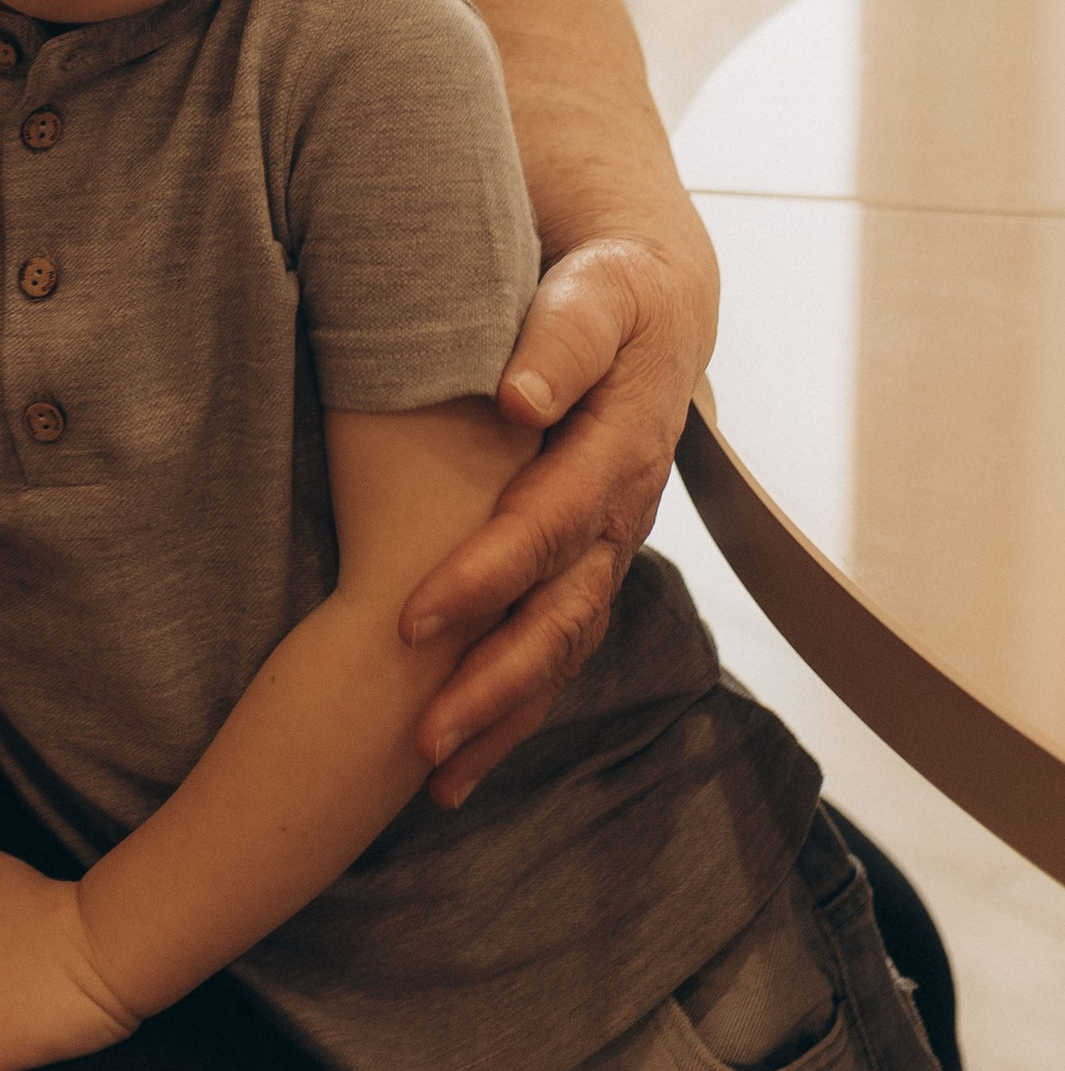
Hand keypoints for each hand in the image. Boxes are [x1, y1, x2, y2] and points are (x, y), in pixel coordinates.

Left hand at [400, 232, 716, 805]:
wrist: (656, 308)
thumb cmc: (610, 292)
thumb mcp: (597, 291)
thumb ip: (563, 336)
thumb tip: (519, 396)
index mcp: (621, 448)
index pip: (548, 524)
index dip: (486, 574)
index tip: (414, 618)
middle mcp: (622, 515)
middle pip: (562, 614)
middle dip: (493, 680)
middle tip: (419, 733)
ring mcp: (611, 550)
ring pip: (565, 650)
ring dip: (505, 717)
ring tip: (437, 779)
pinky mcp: (590, 567)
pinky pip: (561, 653)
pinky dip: (518, 711)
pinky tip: (464, 764)